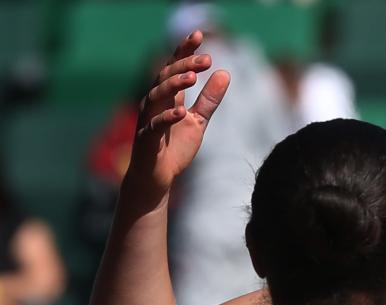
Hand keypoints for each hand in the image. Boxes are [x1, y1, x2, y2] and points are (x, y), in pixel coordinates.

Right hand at [127, 31, 229, 197]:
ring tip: (193, 77)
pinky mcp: (146, 139)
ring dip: (174, 85)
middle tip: (206, 59)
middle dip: (184, 65)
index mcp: (167, 96)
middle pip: (165, 76)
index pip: (174, 67)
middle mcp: (154, 103)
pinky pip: (154, 125)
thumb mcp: (198, 121)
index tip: (199, 35)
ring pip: (156, 95)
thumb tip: (226, 73)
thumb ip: (210, 100)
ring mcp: (148, 119)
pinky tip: (181, 112)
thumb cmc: (174, 147)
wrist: (157, 177)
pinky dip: (166, 117)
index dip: (184, 50)